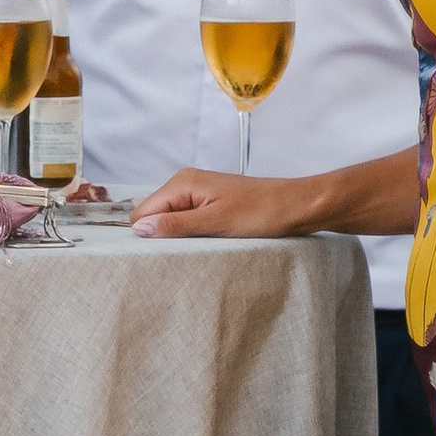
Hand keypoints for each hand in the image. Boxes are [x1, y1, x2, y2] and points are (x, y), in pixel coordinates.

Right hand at [132, 168, 314, 237]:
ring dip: (180, 236)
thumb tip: (140, 229)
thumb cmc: (261, 212)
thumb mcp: (215, 222)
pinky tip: (208, 240)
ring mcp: (197, 192)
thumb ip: (176, 225)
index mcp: (183, 183)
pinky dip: (192, 233)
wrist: (295, 206)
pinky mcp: (209, 202)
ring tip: (201, 244)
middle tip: (186, 249)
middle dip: (163, 235)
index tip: (162, 252)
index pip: (144, 211)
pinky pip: (187, 220)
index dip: (148, 234)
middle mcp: (186, 183)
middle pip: (154, 215)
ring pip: (170, 219)